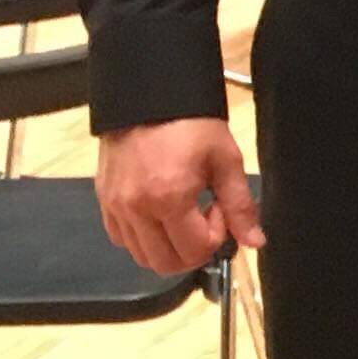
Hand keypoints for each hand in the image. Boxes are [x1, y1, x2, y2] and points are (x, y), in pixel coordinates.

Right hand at [97, 116, 263, 275]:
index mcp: (168, 198)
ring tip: (184, 214)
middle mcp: (135, 209)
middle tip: (205, 218)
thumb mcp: (225, 159)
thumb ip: (240, 205)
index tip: (220, 208)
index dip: (216, 236)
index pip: (195, 251)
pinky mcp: (103, 200)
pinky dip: (143, 238)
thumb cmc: (190, 123)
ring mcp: (114, 207)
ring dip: (168, 247)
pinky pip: (121, 238)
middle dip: (193, 250)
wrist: (148, 95)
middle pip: (166, 263)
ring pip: (142, 256)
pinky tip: (160, 214)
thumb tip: (254, 241)